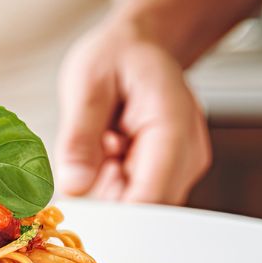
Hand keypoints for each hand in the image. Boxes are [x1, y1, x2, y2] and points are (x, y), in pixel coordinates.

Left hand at [55, 25, 210, 203]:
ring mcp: (182, 167)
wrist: (140, 45)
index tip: (78, 216)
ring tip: (103, 141)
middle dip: (107, 197)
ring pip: (140, 206)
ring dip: (109, 188)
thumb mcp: (86, 83)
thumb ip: (80, 136)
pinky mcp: (168, 174)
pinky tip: (109, 149)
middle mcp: (187, 153)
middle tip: (89, 153)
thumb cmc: (116, 56)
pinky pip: (136, 196)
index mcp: (172, 125)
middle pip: (148, 208)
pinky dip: (113, 182)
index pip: (152, 196)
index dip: (115, 217)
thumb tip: (74, 187)